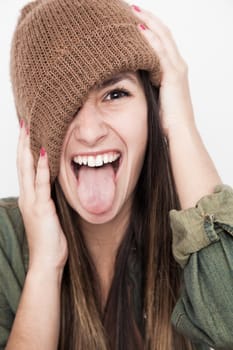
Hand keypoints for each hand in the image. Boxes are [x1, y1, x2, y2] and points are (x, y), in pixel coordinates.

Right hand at [17, 122, 67, 272]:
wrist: (46, 261)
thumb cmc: (50, 239)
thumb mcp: (49, 213)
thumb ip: (49, 198)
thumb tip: (56, 183)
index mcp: (29, 196)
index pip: (25, 166)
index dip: (25, 148)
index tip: (27, 130)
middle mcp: (27, 196)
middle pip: (22, 163)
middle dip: (23, 141)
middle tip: (25, 121)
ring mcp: (32, 201)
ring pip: (28, 168)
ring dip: (29, 147)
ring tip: (30, 128)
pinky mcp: (41, 208)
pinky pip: (42, 184)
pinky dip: (43, 167)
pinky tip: (45, 152)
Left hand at [132, 5, 195, 136]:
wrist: (179, 131)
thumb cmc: (167, 120)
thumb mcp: (156, 97)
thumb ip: (148, 84)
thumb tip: (132, 78)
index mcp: (174, 70)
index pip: (162, 41)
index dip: (150, 27)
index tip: (134, 19)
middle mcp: (178, 65)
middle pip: (163, 33)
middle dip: (148, 18)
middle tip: (131, 8)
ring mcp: (177, 69)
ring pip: (163, 38)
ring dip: (148, 23)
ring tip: (132, 12)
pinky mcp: (173, 76)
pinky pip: (160, 52)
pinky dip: (150, 40)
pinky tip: (138, 30)